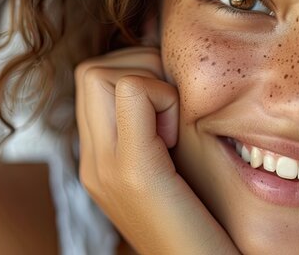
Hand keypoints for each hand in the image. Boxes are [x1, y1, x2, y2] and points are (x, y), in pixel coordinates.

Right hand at [75, 47, 238, 253]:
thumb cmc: (208, 228)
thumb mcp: (177, 169)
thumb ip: (161, 130)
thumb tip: (170, 74)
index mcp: (101, 161)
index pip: (93, 79)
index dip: (138, 75)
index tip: (170, 116)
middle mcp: (94, 163)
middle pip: (90, 71)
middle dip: (140, 70)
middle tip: (172, 115)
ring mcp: (105, 168)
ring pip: (100, 74)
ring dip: (150, 84)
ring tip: (173, 132)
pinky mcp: (134, 171)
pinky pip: (132, 92)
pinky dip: (163, 99)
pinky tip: (178, 141)